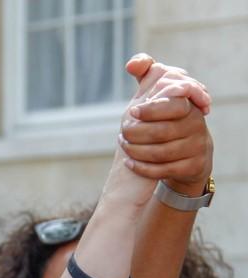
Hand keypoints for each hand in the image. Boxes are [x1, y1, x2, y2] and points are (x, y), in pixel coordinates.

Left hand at [118, 54, 211, 194]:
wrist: (188, 151)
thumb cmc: (167, 117)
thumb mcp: (159, 93)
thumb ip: (147, 73)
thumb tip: (132, 64)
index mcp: (189, 104)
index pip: (173, 105)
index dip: (151, 109)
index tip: (132, 112)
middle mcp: (197, 124)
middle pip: (162, 131)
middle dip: (136, 133)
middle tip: (122, 133)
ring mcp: (197, 146)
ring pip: (161, 153)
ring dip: (136, 150)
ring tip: (124, 144)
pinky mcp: (193, 166)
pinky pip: (163, 170)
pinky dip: (142, 167)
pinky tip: (129, 162)